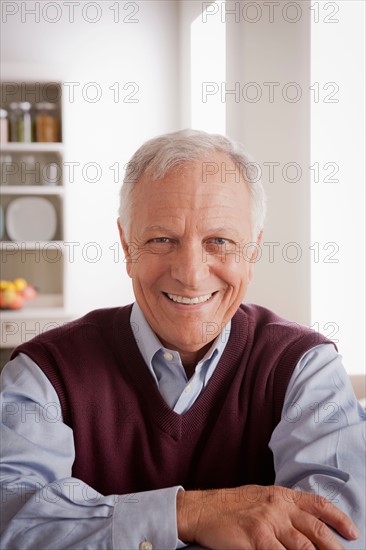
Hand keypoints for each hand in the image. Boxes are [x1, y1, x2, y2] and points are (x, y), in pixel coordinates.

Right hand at [177, 485, 358, 549]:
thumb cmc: (230, 506)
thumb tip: (306, 526)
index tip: (352, 532)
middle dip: (334, 547)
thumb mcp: (261, 497)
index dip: (338, 518)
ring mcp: (267, 522)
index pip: (317, 504)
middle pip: (315, 529)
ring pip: (303, 547)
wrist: (202, 509)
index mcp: (280, 495)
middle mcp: (277, 507)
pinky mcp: (256, 538)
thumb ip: (283, 508)